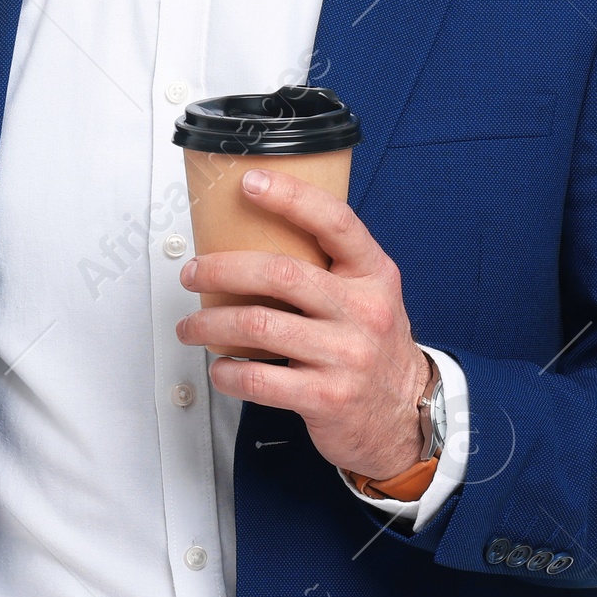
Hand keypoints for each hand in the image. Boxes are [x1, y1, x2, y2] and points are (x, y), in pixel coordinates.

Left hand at [176, 166, 431, 481]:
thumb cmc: (374, 346)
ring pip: (258, 326)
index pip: (335, 222)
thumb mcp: (370, 294)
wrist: (405, 413)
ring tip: (191, 327)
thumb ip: (329, 267)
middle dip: (221, 270)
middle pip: (280, 274)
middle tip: (192, 273)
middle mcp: (363, 311)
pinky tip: (220, 369)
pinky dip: (227, 373)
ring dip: (209, 324)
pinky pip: (258, 380)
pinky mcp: (326, 397)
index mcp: (374, 274)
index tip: (251, 183)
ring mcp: (346, 355)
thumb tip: (255, 237)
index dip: (291, 197)